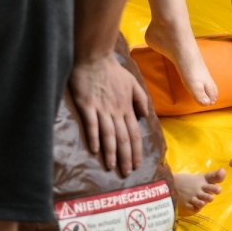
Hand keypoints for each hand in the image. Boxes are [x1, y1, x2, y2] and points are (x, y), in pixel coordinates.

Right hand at [69, 54, 146, 174]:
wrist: (94, 57)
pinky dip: (94, 137)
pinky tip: (95, 150)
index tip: (136, 164)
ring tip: (111, 167)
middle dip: (125, 157)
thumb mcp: (133, 83)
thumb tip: (145, 116)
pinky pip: (91, 124)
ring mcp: (101, 108)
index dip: (136, 150)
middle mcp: (116, 111)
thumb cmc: (113, 70)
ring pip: (109, 134)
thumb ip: (141, 99)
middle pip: (123, 138)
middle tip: (126, 173)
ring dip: (111, 152)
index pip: (134, 133)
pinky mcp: (87, 105)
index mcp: (127, 107)